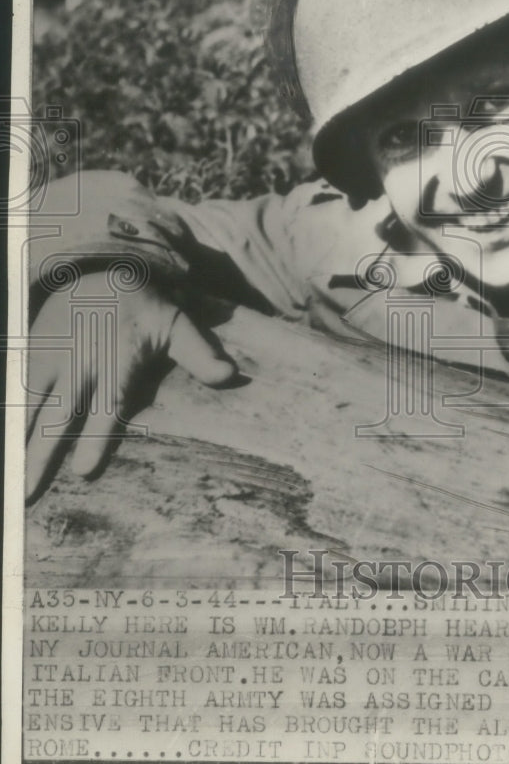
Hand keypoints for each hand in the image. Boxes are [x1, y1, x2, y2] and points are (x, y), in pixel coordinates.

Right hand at [26, 273, 236, 500]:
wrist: (98, 270)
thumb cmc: (144, 308)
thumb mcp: (176, 324)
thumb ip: (199, 353)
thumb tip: (231, 376)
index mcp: (117, 362)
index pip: (106, 406)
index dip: (95, 438)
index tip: (84, 470)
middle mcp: (79, 364)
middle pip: (59, 417)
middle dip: (41, 455)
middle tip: (28, 493)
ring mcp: (49, 360)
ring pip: (28, 407)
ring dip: (17, 442)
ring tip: (9, 480)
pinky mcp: (28, 355)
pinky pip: (13, 389)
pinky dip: (9, 416)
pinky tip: (5, 446)